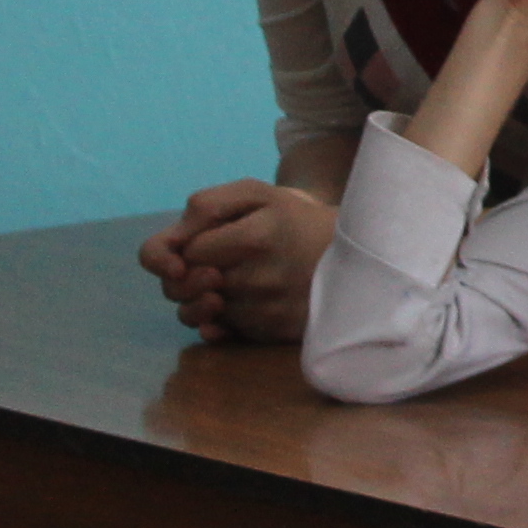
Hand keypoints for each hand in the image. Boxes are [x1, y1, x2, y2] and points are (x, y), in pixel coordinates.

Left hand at [138, 182, 333, 341]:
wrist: (355, 251)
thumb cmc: (291, 219)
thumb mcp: (254, 193)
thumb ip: (206, 206)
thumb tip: (173, 250)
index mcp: (259, 236)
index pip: (189, 254)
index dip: (184, 250)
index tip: (191, 249)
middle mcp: (264, 278)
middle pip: (190, 289)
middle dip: (188, 277)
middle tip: (208, 267)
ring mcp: (271, 310)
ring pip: (206, 314)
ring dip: (207, 299)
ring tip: (231, 282)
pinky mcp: (277, 333)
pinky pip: (228, 332)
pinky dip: (226, 319)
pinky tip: (244, 303)